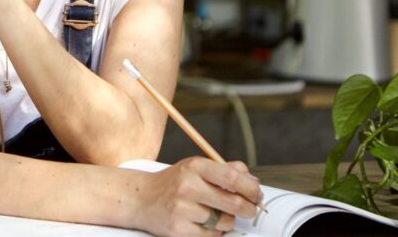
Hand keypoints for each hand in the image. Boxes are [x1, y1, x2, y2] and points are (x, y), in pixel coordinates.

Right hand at [135, 157, 262, 235]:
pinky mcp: (179, 229)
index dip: (251, 188)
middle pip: (234, 203)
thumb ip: (223, 170)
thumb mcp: (194, 168)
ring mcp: (182, 209)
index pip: (232, 177)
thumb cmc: (173, 183)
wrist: (141, 199)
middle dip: (248, 209)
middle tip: (250, 210)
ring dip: (227, 221)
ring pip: (225, 222)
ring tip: (215, 214)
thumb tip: (252, 179)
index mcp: (194, 166)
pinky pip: (212, 235)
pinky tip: (203, 223)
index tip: (257, 194)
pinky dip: (213, 231)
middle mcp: (188, 186)